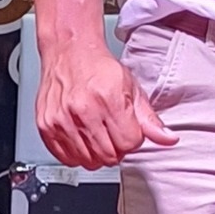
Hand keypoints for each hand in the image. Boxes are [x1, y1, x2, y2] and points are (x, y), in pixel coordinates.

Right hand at [36, 39, 177, 168]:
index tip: (128, 130)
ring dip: (97, 154)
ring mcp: (62, 120)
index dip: (132, 139)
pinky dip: (77, 155)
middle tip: (113, 132)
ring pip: (89, 161)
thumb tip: (168, 139)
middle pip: (110, 156)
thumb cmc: (98, 68)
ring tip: (98, 134)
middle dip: (117, 149)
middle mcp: (83, 110)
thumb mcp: (131, 88)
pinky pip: (67, 159)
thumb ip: (150, 118)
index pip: (129, 143)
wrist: (68, 52)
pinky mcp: (46, 126)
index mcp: (108, 99)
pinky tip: (82, 138)